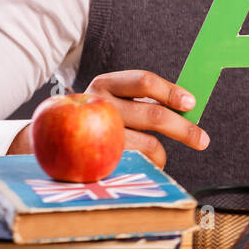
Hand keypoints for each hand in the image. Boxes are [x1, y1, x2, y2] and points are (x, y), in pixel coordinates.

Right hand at [8, 70, 209, 167]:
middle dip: (184, 129)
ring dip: (162, 154)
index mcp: (106, 83)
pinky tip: (143, 165)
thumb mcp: (113, 102)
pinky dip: (146, 167)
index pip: (143, 81)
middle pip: (153, 116)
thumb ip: (144, 102)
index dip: (170, 91)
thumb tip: (188, 107)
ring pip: (147, 145)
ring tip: (159, 156)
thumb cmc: (94, 120)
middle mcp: (97, 104)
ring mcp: (94, 132)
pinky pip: (134, 165)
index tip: (191, 103)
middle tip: (203, 139)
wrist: (46, 141)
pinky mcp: (92, 160)